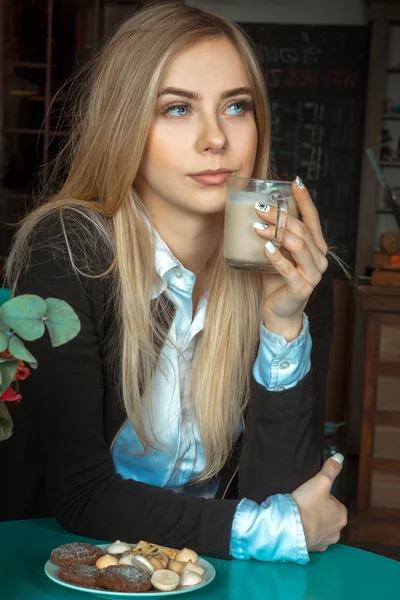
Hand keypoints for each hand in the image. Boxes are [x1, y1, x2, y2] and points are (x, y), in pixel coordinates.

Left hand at [254, 177, 327, 340]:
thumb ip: (275, 237)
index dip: (304, 200)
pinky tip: (265, 247)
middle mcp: (319, 258)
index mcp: (316, 247)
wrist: (279, 313)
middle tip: (260, 207)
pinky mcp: (302, 287)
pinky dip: (276, 257)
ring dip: (277, 233)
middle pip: (302, 229)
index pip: (313, 219)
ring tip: (257, 227)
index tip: (295, 182)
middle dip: (281, 215)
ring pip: (298, 245)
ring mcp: (313, 274)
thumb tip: (258, 212)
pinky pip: (289, 268)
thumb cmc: (276, 282)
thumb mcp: (277, 254)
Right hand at [291, 455, 347, 551]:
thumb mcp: (319, 481)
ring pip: (321, 527)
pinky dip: (307, 532)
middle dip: (318, 510)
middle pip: (328, 515)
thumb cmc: (306, 505)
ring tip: (300, 515)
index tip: (311, 494)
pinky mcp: (314, 550)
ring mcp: (325, 542)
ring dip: (313, 522)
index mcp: (341, 515)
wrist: (290, 529)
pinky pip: (312, 538)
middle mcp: (337, 531)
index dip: (322, 496)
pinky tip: (298, 526)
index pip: (335, 501)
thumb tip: (339, 456)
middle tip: (304, 504)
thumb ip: (330, 469)